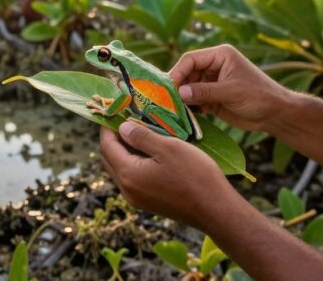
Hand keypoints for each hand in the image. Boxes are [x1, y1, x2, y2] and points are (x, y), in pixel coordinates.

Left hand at [99, 121, 235, 231]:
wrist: (216, 210)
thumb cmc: (194, 175)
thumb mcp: (168, 148)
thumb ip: (141, 137)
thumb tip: (121, 128)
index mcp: (128, 174)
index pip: (106, 146)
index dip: (108, 127)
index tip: (116, 111)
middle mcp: (127, 190)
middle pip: (110, 159)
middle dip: (115, 138)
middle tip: (129, 119)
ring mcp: (137, 199)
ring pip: (121, 169)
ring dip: (126, 151)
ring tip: (142, 133)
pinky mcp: (149, 203)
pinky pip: (133, 179)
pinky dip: (136, 163)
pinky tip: (151, 153)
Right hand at [169, 44, 289, 131]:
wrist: (275, 114)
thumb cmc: (258, 96)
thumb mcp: (231, 91)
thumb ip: (205, 91)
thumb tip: (180, 92)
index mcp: (220, 56)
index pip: (191, 59)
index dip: (178, 72)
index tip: (168, 87)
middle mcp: (213, 66)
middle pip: (187, 73)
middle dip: (178, 86)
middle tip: (167, 101)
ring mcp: (212, 82)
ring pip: (188, 88)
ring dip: (182, 98)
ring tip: (175, 110)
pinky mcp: (212, 98)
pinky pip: (195, 100)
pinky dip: (189, 107)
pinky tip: (185, 115)